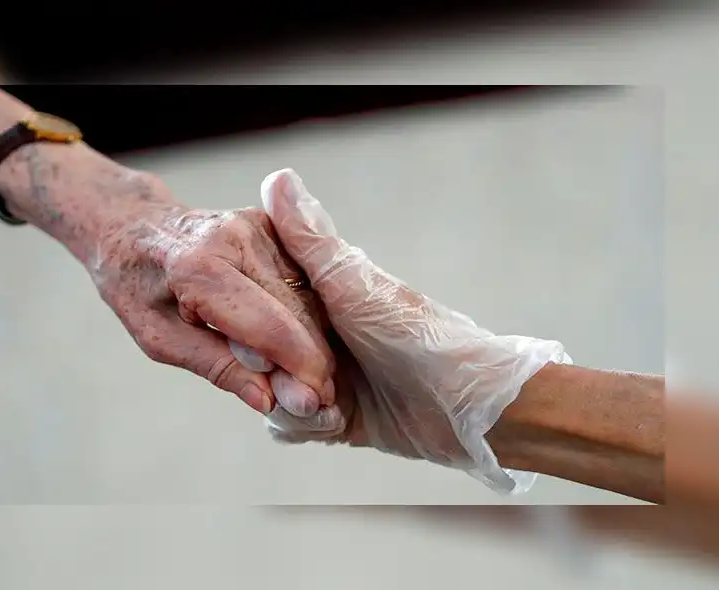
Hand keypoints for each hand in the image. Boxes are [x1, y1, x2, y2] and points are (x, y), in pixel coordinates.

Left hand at [86, 172, 335, 414]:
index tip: (317, 403)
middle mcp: (237, 237)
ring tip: (303, 374)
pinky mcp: (273, 224)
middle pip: (299, 311)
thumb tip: (269, 399)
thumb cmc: (137, 285)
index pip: (270, 325)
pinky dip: (306, 314)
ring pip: (310, 295)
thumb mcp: (160, 339)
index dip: (300, 369)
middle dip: (313, 360)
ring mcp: (260, 225)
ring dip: (314, 338)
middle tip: (317, 400)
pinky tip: (297, 339)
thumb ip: (217, 366)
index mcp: (199, 267)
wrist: (132, 226)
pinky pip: (303, 279)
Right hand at [249, 169, 569, 492]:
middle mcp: (315, 333)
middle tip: (311, 386)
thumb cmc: (418, 338)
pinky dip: (307, 427)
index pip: (253, 303)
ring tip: (331, 407)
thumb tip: (277, 176)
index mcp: (317, 294)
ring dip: (294, 406)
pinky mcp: (334, 415)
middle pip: (256, 354)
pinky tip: (337, 423)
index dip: (250, 325)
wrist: (468, 408)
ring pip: (270, 391)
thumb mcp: (353, 286)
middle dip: (274, 375)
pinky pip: (292, 424)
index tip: (262, 342)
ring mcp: (323, 375)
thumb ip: (309, 239)